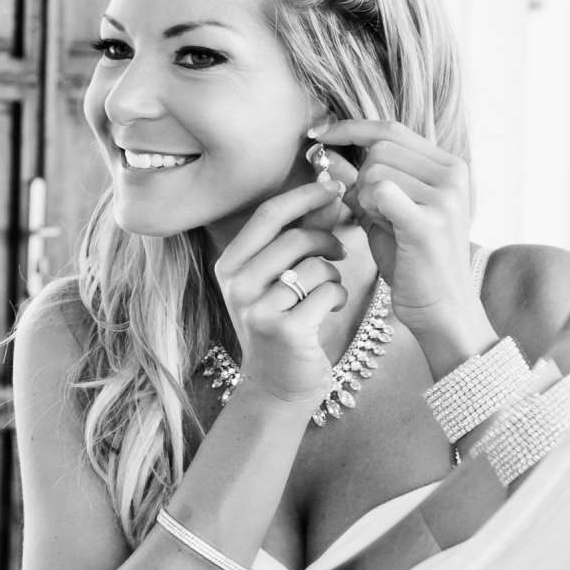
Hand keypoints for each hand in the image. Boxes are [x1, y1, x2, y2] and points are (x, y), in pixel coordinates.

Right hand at [210, 180, 350, 404]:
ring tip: (329, 288)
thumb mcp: (280, 277)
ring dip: (334, 274)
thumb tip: (328, 190)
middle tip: (339, 251)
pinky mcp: (284, 329)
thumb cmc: (282, 322)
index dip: (304, 196)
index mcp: (229, 264)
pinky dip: (338, 296)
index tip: (334, 186)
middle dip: (327, 239)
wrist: (277, 383)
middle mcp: (236, 284)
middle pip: (295, 238)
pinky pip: (328, 292)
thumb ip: (300, 235)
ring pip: (315, 266)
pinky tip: (329, 308)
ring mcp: (257, 308)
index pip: (267, 215)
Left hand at [313, 120, 482, 345]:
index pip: (390, 128)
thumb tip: (324, 153)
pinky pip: (379, 192)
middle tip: (370, 210)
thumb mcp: (382, 212)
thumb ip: (358, 181)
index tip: (316, 133)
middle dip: (359, 177)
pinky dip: (369, 208)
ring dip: (364, 198)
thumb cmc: (411, 260)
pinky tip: (381, 227)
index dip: (349, 128)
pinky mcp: (430, 222)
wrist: (441, 308)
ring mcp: (446, 197)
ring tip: (384, 224)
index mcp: (449, 165)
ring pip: (375, 171)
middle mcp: (454, 175)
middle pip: (380, 148)